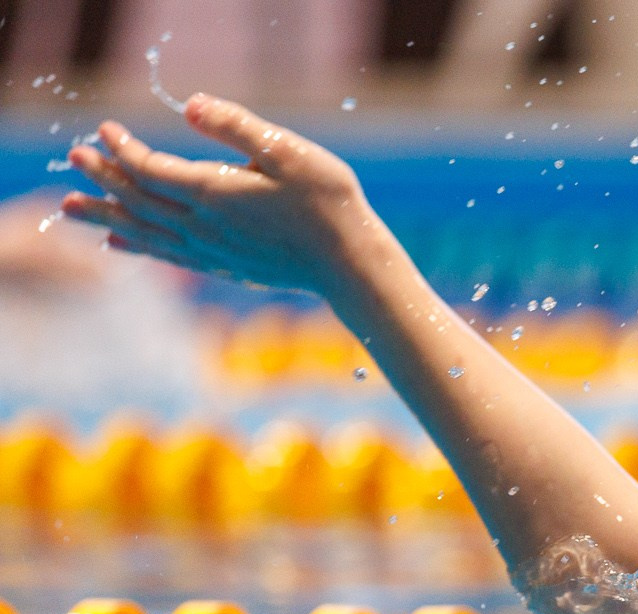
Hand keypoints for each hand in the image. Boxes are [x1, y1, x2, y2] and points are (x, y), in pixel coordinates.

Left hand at [61, 93, 377, 298]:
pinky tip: (118, 243)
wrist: (350, 264)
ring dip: (104, 216)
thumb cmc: (328, 204)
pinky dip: (136, 246)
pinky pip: (166, 255)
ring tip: (69, 209)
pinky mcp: (223, 267)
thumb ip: (238, 127)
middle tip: (74, 157)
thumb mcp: (288, 152)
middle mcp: (203, 226)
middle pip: (137, 200)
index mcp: (214, 193)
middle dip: (102, 178)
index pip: (149, 169)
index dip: (122, 148)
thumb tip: (192, 106)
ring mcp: (211, 251)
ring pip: (143, 231)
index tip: (105, 127)